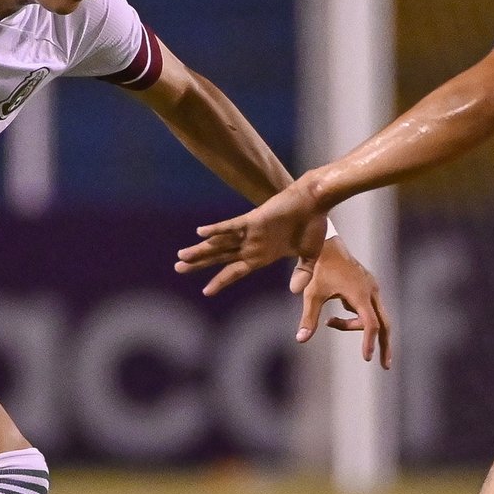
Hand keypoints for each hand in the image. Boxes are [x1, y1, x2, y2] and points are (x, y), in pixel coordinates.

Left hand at [175, 178, 323, 294]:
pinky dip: (217, 230)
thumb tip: (295, 291)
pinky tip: (200, 233)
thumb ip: (302, 273)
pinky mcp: (253, 219)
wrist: (316, 202)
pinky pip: (232, 226)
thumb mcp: (309, 257)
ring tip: (180, 256)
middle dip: (199, 263)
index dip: (220, 281)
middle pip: (219, 257)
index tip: (206, 291)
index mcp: (262, 256)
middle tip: (177, 268)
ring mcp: (250, 232)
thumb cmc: (312, 226)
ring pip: (220, 243)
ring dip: (201, 250)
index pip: (235, 271)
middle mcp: (251, 245)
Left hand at [289, 237, 392, 366]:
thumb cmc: (319, 269)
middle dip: (384, 344)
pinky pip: (369, 309)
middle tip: (384, 366)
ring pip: (376, 316)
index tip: (366, 358)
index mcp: (360, 293)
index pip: (370, 323)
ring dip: (360, 328)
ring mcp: (373, 288)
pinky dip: (357, 318)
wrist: (327, 245)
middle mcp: (371, 291)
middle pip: (384, 323)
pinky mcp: (370, 286)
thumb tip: (300, 340)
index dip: (369, 341)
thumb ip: (309, 318)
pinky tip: (334, 316)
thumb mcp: (312, 294)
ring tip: (330, 323)